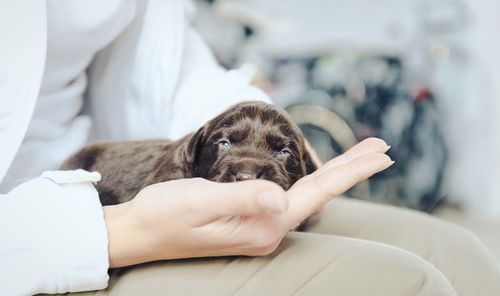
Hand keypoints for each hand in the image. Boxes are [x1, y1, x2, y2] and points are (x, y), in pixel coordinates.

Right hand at [103, 138, 392, 267]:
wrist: (141, 233)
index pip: (317, 193)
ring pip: (308, 195)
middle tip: (383, 148)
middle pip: (320, 194)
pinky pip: (291, 199)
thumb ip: (242, 198)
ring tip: (360, 157)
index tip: (381, 154)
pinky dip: (312, 182)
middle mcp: (267, 230)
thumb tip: (281, 197)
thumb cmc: (165, 215)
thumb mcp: (199, 201)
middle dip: (352, 169)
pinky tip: (317, 177)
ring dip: (336, 174)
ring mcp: (259, 228)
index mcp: (262, 225)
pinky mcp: (249, 221)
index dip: (351, 172)